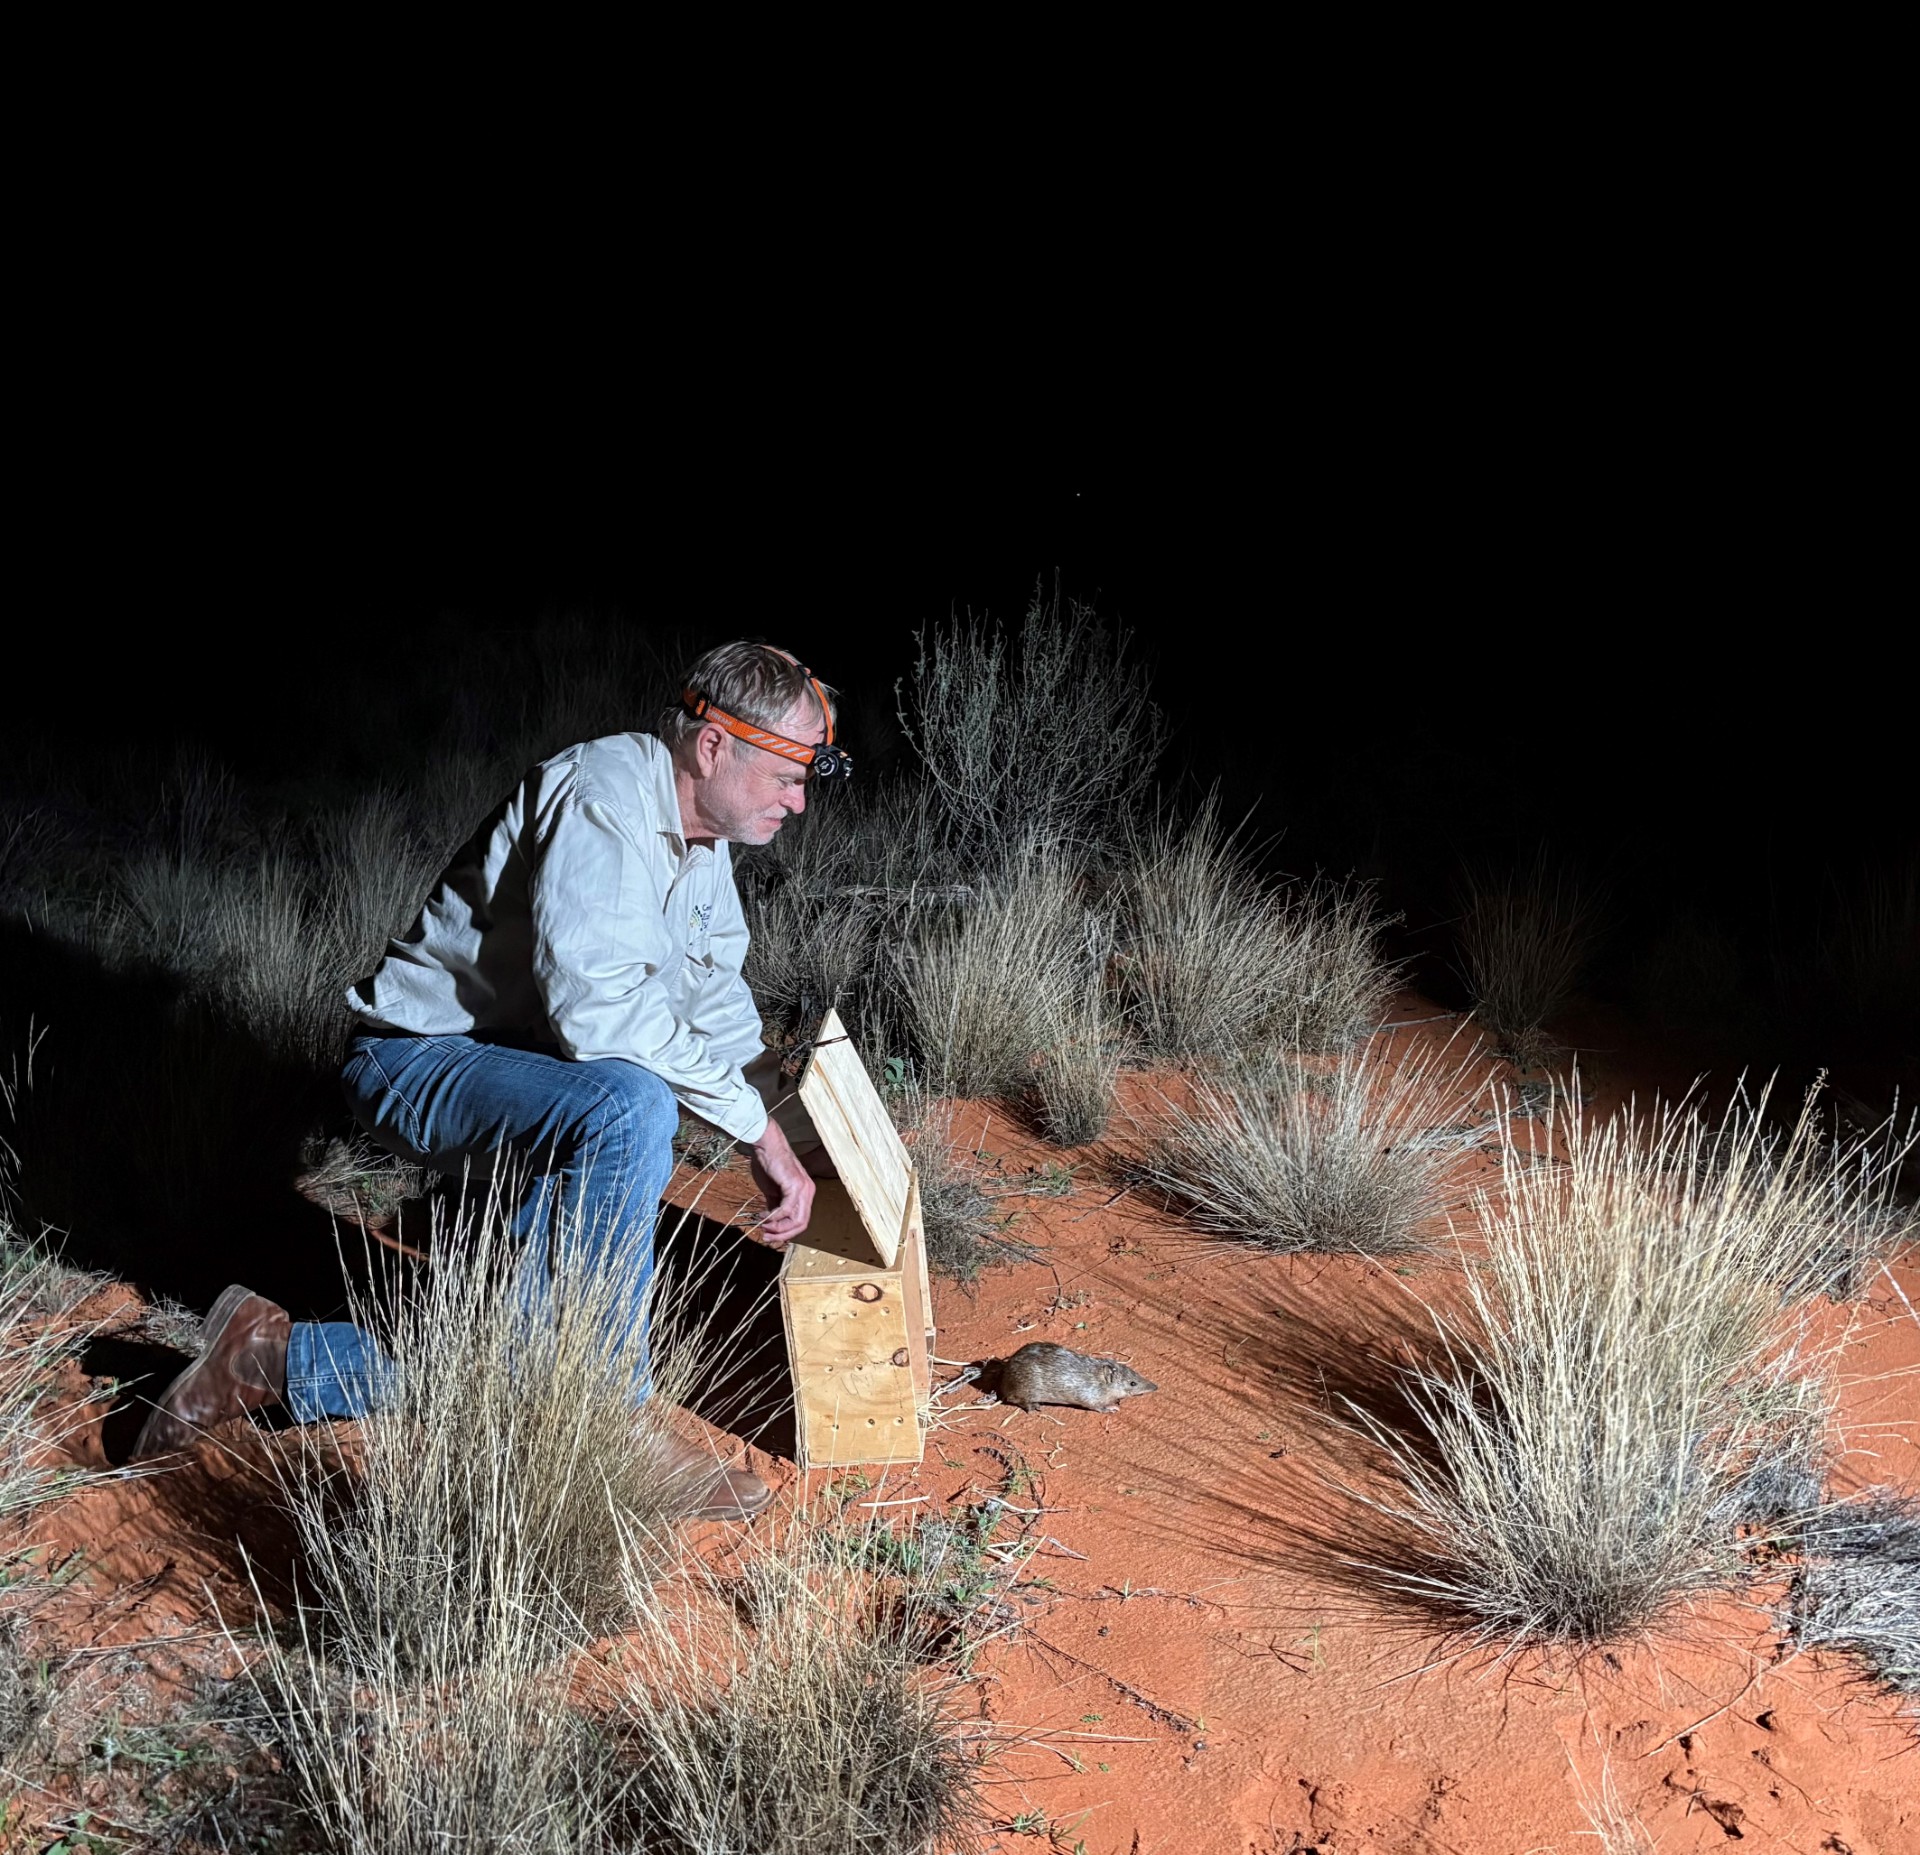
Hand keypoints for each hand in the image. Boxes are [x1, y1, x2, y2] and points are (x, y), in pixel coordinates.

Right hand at [747, 1118, 814, 1245]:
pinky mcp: (795, 1186)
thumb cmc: (769, 1164)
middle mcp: (809, 1192)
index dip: (786, 1231)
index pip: (801, 1220)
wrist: (767, 1145)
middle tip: (766, 1236)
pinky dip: (774, 1217)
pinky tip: (763, 1216)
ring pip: (797, 1221)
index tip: (769, 1233)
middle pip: (802, 1224)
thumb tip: (772, 1221)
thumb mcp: (773, 1190)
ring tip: (763, 1226)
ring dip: (778, 1228)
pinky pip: (786, 1210)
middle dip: (783, 1234)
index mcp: (805, 1193)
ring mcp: (805, 1189)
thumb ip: (775, 1205)